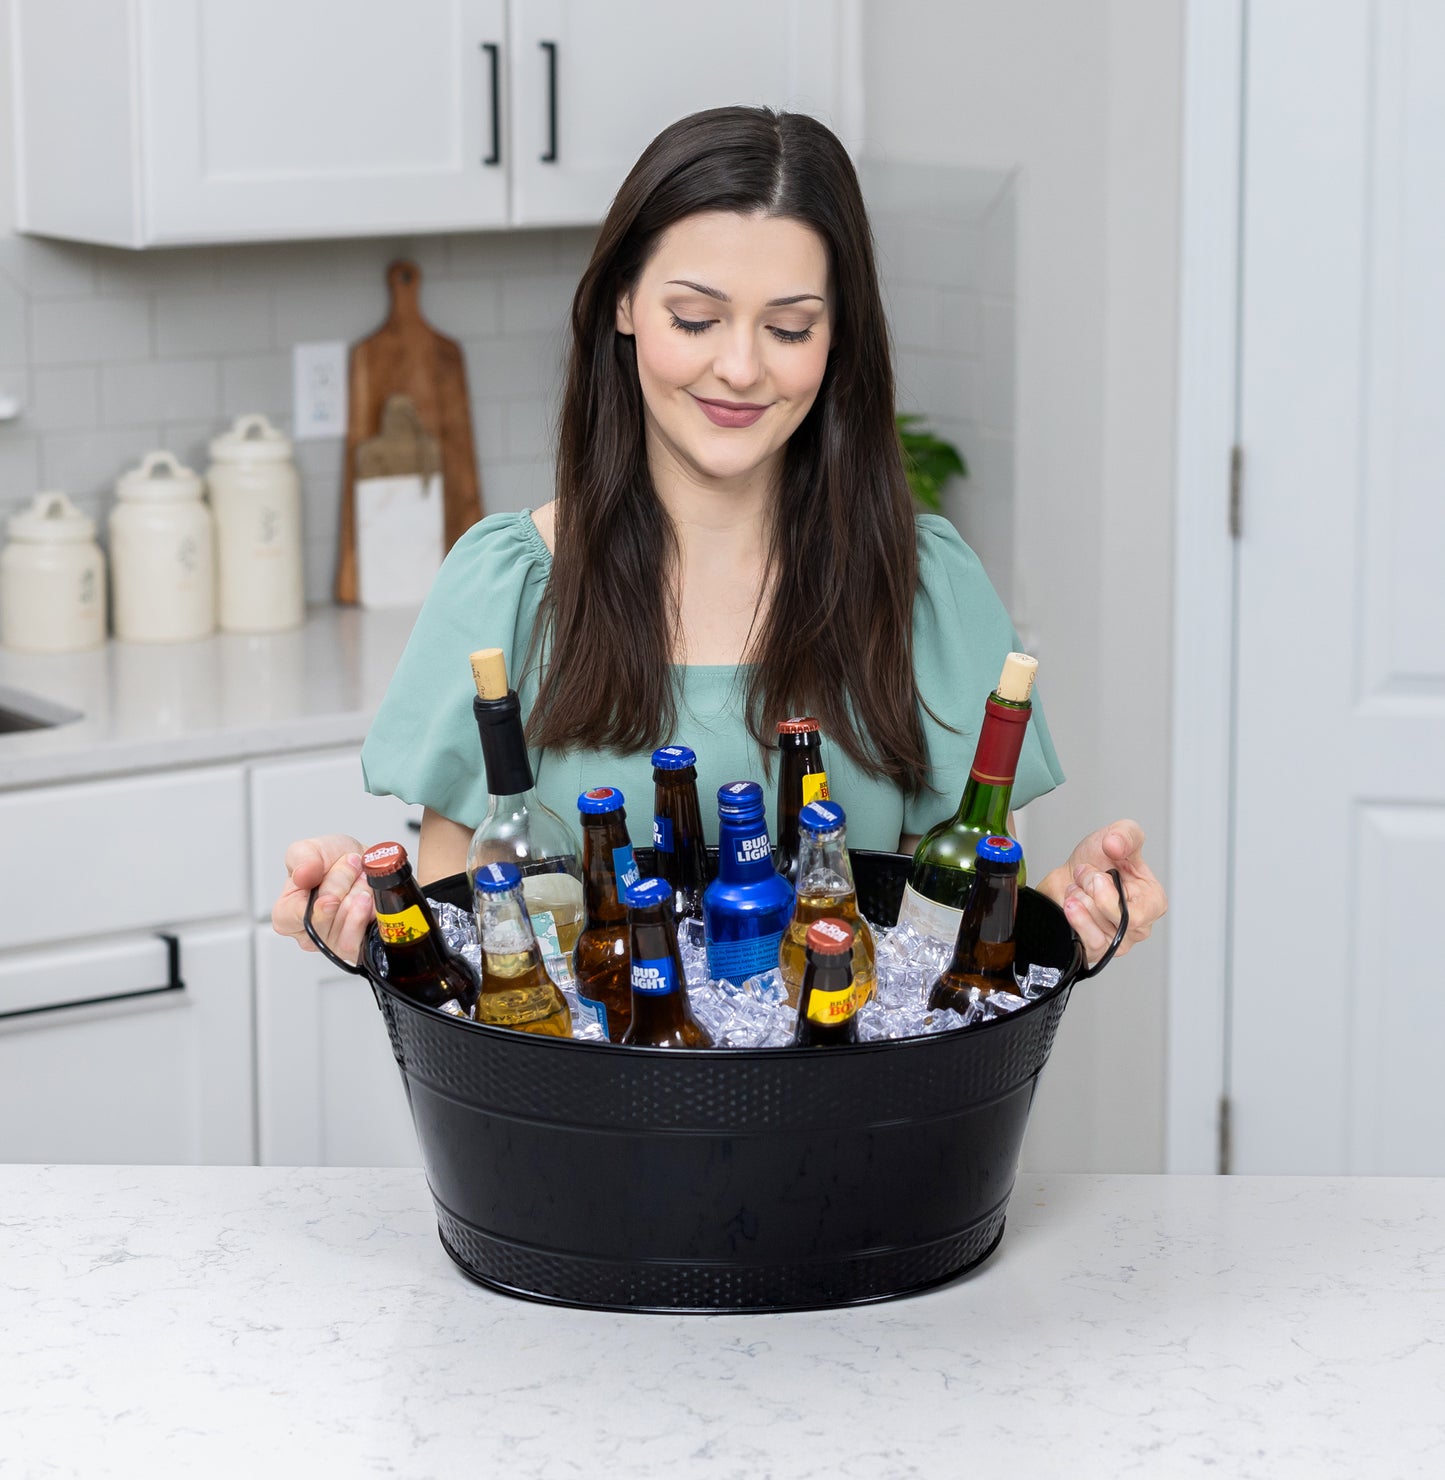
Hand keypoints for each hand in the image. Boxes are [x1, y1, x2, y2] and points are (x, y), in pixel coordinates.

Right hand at [271, 833, 372, 965]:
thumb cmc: (333, 860)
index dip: (315, 907)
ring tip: (360, 879)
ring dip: (357, 898)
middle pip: (323, 923)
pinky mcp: (357, 946)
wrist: (365, 861)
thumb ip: (301, 858)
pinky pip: (359, 942)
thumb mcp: (311, 848)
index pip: (291, 919)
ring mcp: (333, 942)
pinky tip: (369, 898)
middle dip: (342, 889)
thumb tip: (301, 876)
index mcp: (287, 912)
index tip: (332, 896)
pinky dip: (367, 915)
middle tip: (350, 868)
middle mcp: (309, 932)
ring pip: (343, 932)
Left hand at [1036, 819, 1166, 966]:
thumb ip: (1124, 834)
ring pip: (1097, 932)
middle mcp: (1139, 926)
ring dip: (1079, 902)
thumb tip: (1116, 844)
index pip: (1136, 916)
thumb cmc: (1096, 860)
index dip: (1108, 895)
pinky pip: (1087, 944)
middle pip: (1114, 923)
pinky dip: (1074, 919)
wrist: (1068, 874)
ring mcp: (1118, 941)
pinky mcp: (1098, 950)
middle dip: (1090, 892)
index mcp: (1153, 902)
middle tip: (1087, 878)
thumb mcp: (1114, 836)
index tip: (1098, 875)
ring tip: (1079, 889)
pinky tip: (1071, 904)